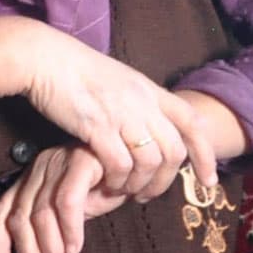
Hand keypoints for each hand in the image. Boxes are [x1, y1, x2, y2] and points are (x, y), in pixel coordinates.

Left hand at [0, 143, 127, 252]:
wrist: (141, 161)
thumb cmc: (107, 189)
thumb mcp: (74, 212)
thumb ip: (53, 231)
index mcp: (30, 180)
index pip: (3, 212)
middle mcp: (38, 169)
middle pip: (21, 218)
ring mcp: (57, 163)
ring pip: (41, 214)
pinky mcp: (80, 161)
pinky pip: (67, 201)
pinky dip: (69, 228)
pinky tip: (75, 250)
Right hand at [15, 29, 214, 202]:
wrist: (44, 58)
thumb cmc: (72, 69)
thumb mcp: (117, 79)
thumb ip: (135, 100)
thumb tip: (144, 123)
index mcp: (150, 89)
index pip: (192, 122)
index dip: (205, 154)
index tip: (207, 180)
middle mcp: (143, 102)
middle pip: (174, 151)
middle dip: (167, 181)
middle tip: (149, 194)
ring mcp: (122, 115)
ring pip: (150, 162)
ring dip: (140, 184)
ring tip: (126, 193)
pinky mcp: (97, 127)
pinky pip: (120, 164)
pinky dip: (118, 180)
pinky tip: (107, 184)